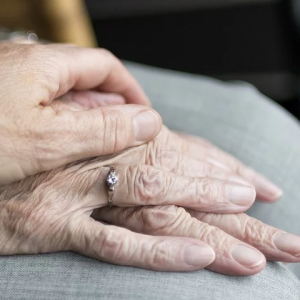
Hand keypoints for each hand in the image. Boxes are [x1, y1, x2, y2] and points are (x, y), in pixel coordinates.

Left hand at [0, 42, 156, 184]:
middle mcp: (28, 63)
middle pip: (86, 79)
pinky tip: (62, 142)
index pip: (106, 66)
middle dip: (111, 107)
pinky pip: (41, 104)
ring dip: (86, 117)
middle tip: (125, 137)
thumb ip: (102, 129)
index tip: (145, 115)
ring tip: (99, 144)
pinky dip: (60, 121)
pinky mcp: (1, 97)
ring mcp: (11, 79)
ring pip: (64, 94)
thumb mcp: (48, 140)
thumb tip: (147, 122)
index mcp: (42, 62)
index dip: (131, 90)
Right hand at [0, 126, 288, 273]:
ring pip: (159, 210)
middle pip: (184, 181)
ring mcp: (83, 196)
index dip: (225, 168)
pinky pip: (115, 243)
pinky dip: (158, 252)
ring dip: (211, 230)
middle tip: (279, 225)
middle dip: (233, 201)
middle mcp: (106, 163)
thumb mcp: (79, 127)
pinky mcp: (56, 225)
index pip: (184, 153)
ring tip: (259, 252)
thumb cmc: (37, 142)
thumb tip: (148, 121)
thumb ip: (115, 127)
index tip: (261, 186)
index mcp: (114, 140)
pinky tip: (198, 258)